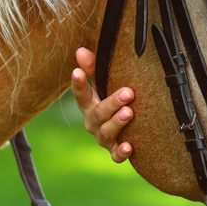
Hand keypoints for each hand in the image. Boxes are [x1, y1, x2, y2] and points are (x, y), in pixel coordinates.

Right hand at [71, 47, 134, 162]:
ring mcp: (103, 138)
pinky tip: (129, 146)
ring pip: (106, 133)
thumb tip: (80, 50)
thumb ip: (93, 68)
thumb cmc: (114, 102)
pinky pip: (115, 155)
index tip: (77, 71)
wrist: (128, 131)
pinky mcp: (115, 151)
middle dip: (112, 102)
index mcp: (89, 105)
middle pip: (98, 113)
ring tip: (129, 112)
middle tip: (128, 93)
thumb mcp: (105, 84)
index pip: (81, 94)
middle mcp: (93, 122)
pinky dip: (121, 152)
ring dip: (117, 123)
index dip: (78, 83)